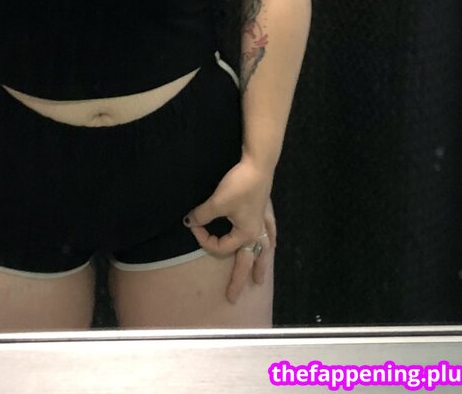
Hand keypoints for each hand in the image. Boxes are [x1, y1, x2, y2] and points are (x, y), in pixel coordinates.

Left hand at [183, 158, 276, 303]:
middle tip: (233, 297)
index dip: (204, 240)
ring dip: (261, 264)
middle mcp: (257, 232)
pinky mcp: (266, 209)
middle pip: (247, 260)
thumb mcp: (217, 202)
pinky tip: (272, 243)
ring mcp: (264, 221)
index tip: (194, 225)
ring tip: (259, 279)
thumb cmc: (238, 185)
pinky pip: (269, 230)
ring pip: (263, 249)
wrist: (257, 165)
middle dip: (239, 279)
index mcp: (245, 234)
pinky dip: (270, 239)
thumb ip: (203, 215)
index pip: (221, 246)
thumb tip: (190, 221)